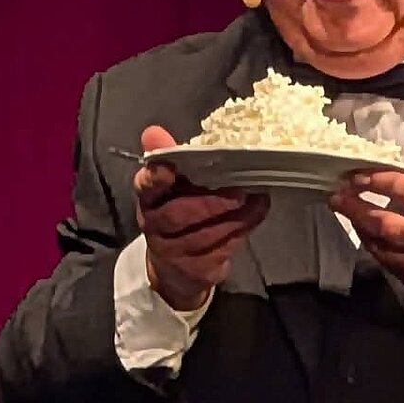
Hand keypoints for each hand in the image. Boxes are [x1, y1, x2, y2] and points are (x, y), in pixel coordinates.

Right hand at [134, 124, 269, 311]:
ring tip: (255, 198)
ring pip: (203, 236)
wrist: (176, 269)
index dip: (155, 178)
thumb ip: (169, 157)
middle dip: (207, 203)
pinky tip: (257, 212)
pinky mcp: (198, 270)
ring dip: (232, 217)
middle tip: (237, 190)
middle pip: (176, 216)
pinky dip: (242, 229)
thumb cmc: (179, 211)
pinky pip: (221, 250)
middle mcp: (155, 226)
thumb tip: (154, 132)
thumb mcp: (173, 184)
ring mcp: (175, 253)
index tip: (169, 169)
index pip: (146, 187)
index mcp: (149, 199)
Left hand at [331, 156, 403, 324]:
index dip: (379, 180)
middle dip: (357, 206)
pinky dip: (373, 247)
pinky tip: (365, 234)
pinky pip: (389, 263)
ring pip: (383, 245)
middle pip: (388, 221)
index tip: (358, 173)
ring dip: (360, 226)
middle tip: (337, 194)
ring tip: (345, 210)